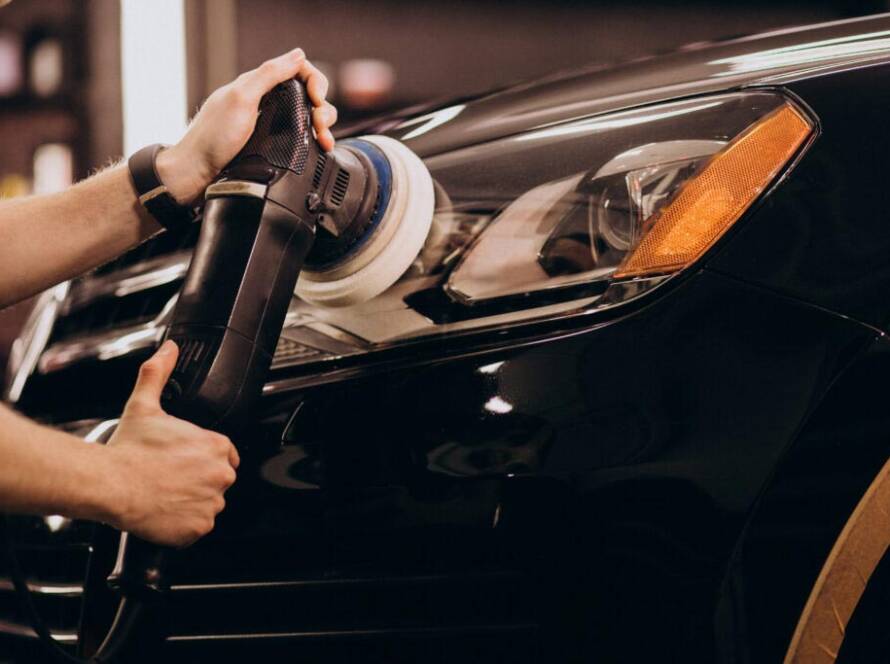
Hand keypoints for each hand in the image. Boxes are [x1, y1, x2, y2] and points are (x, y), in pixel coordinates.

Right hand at [103, 340, 239, 546]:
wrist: (110, 484)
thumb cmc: (128, 449)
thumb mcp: (145, 404)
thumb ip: (159, 373)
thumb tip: (168, 350)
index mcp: (216, 446)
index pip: (224, 453)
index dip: (202, 457)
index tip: (183, 461)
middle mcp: (221, 474)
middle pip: (218, 478)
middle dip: (198, 478)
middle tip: (170, 476)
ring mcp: (211, 503)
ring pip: (208, 502)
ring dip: (191, 500)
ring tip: (165, 492)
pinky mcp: (199, 527)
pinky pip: (198, 527)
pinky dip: (184, 523)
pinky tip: (165, 510)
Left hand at [157, 48, 336, 203]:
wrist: (198, 173)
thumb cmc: (213, 138)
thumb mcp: (241, 99)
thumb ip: (269, 75)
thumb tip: (298, 55)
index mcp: (259, 85)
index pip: (298, 70)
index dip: (314, 81)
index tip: (317, 98)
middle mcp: (267, 102)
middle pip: (309, 95)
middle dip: (323, 108)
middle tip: (320, 125)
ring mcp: (271, 124)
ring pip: (308, 117)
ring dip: (323, 126)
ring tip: (324, 141)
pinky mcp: (274, 145)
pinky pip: (302, 136)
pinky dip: (315, 140)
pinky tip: (320, 148)